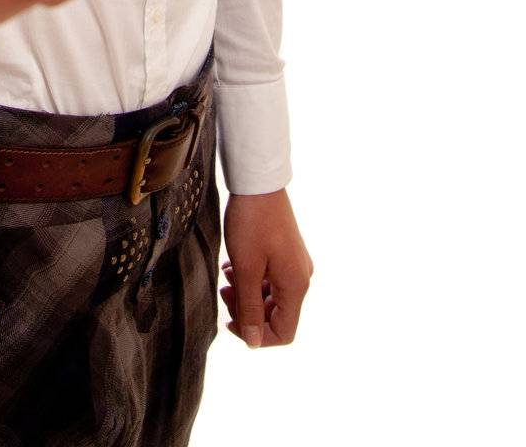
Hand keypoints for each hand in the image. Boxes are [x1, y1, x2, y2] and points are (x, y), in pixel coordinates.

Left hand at [220, 189, 313, 347]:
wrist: (258, 183)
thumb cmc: (251, 223)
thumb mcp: (246, 269)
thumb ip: (250, 308)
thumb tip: (253, 342)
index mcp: (296, 286)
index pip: (283, 332)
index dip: (256, 335)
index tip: (231, 321)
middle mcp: (301, 278)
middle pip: (276, 315)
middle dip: (248, 312)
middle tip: (224, 293)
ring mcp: (295, 264)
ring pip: (271, 297)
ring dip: (247, 295)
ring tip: (226, 277)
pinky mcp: (286, 253)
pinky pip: (270, 279)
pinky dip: (252, 280)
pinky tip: (233, 267)